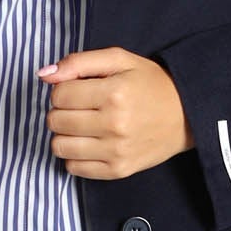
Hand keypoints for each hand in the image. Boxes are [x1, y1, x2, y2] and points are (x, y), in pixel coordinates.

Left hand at [37, 46, 191, 179]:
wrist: (187, 115)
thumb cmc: (151, 84)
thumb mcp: (120, 60)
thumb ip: (79, 62)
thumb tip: (44, 75)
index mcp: (114, 93)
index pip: (59, 95)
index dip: (62, 90)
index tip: (77, 90)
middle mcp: (114, 124)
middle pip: (56, 120)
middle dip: (61, 111)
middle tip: (80, 108)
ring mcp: (116, 151)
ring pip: (60, 146)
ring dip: (64, 134)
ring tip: (82, 126)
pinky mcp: (118, 170)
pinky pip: (73, 168)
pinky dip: (74, 156)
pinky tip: (89, 143)